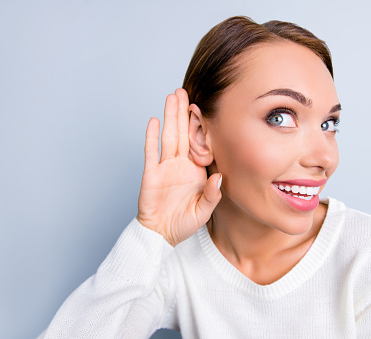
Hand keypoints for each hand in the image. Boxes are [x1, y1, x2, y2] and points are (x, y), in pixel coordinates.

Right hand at [136, 88, 221, 246]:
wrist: (161, 234)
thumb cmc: (184, 223)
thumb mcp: (204, 211)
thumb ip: (212, 195)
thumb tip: (219, 178)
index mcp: (196, 170)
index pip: (199, 143)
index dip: (200, 126)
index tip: (204, 108)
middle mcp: (181, 164)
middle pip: (182, 133)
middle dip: (183, 112)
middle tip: (184, 91)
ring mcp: (165, 167)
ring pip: (168, 136)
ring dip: (170, 117)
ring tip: (172, 97)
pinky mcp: (151, 174)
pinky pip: (151, 152)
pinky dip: (152, 137)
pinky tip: (154, 121)